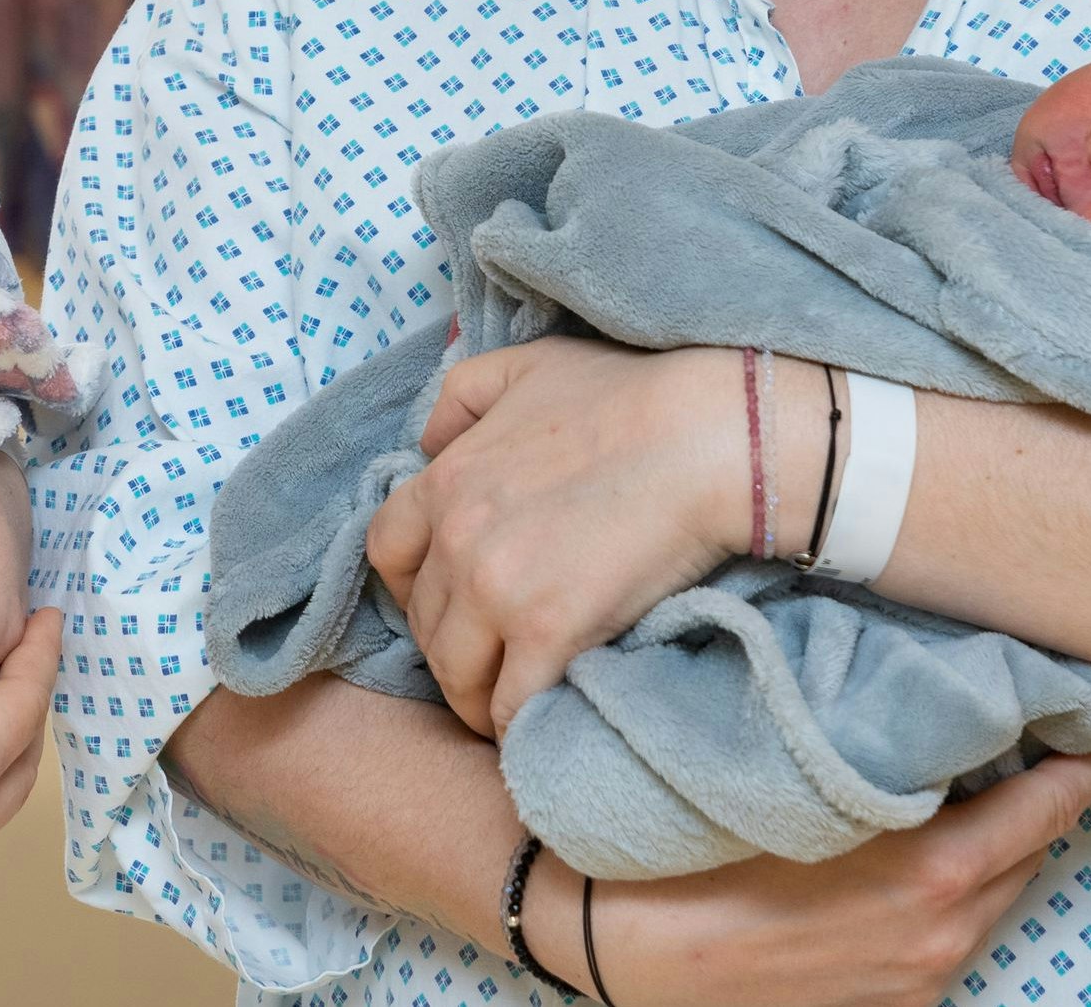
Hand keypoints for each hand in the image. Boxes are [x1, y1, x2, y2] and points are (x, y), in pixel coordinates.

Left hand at [367, 338, 745, 735]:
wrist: (704, 436)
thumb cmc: (627, 398)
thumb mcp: (524, 366)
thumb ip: (460, 398)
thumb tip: (428, 441)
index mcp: (445, 481)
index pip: (385, 553)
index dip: (410, 586)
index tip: (444, 602)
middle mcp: (457, 540)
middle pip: (424, 623)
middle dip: (450, 645)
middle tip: (489, 657)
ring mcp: (497, 591)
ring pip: (456, 675)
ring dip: (477, 696)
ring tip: (509, 702)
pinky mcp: (548, 632)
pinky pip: (509, 706)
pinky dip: (517, 724)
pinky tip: (539, 722)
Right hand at [539, 752, 1090, 1006]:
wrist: (605, 931)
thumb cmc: (690, 835)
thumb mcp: (793, 769)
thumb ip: (882, 742)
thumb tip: (946, 697)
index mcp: (935, 871)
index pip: (1052, 803)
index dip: (1087, 753)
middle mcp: (944, 934)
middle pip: (1031, 849)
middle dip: (1035, 790)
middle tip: (1025, 726)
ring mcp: (917, 980)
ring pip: (992, 894)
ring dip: (991, 839)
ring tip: (962, 778)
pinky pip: (949, 935)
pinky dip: (950, 887)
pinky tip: (907, 845)